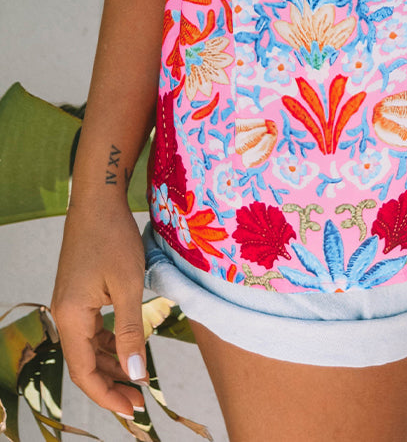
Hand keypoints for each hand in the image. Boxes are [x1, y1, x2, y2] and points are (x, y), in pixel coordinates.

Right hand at [50, 201, 149, 418]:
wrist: (98, 200)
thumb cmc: (113, 238)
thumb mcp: (128, 286)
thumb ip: (130, 332)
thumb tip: (135, 374)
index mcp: (71, 317)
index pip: (83, 372)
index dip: (107, 395)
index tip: (132, 408)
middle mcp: (65, 314)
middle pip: (84, 364)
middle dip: (111, 384)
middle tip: (140, 401)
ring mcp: (70, 304)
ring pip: (88, 348)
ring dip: (111, 364)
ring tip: (137, 379)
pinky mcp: (79, 294)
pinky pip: (91, 329)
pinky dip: (109, 343)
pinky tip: (127, 349)